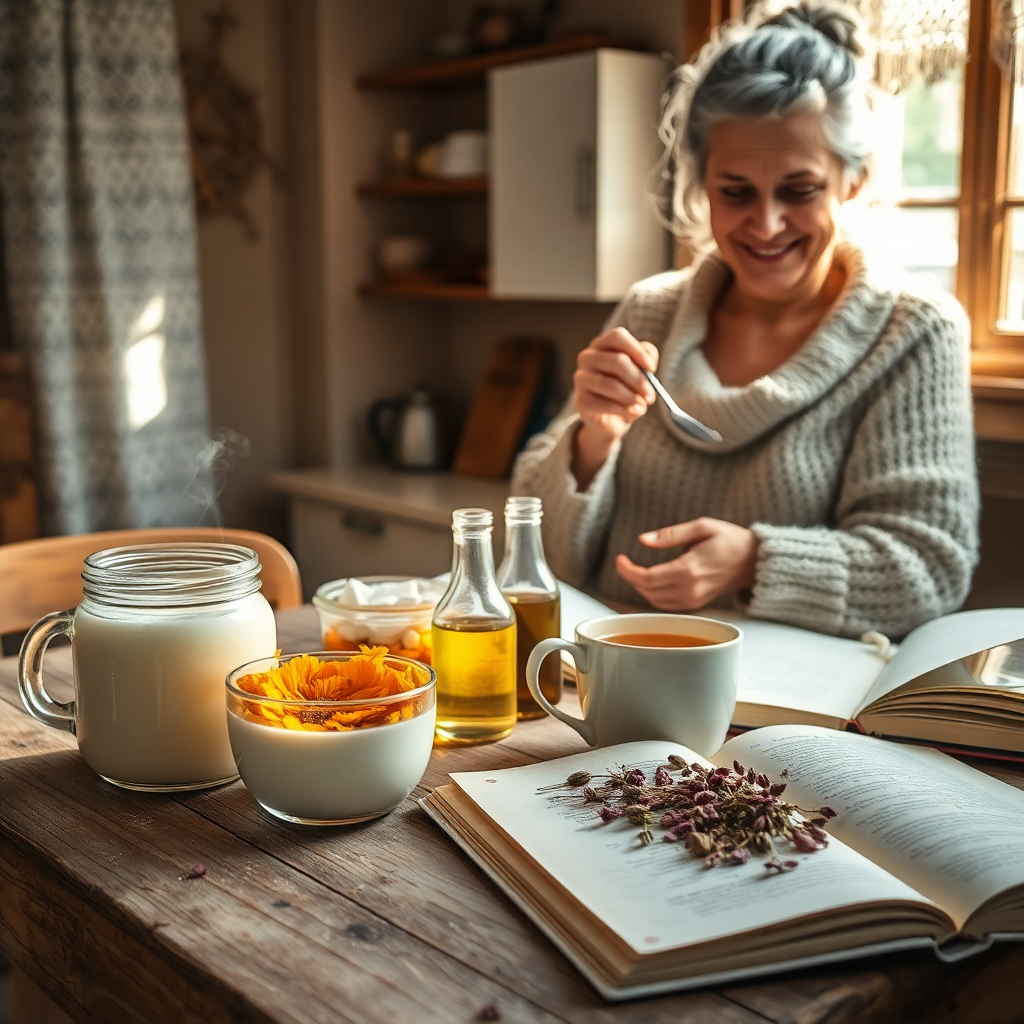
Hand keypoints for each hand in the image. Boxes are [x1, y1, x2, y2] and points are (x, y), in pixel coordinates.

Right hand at [572, 328, 658, 488]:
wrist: (610, 425)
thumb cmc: (627, 394)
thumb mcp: (641, 376)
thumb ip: (647, 362)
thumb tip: (649, 360)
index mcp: (603, 347)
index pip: (617, 336)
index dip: (637, 350)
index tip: (652, 367)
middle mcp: (587, 360)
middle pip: (616, 361)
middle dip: (639, 380)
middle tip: (650, 394)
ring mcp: (580, 382)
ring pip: (610, 383)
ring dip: (632, 397)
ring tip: (643, 407)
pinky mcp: (580, 404)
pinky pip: (603, 404)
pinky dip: (622, 410)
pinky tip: (632, 414)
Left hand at [615, 518, 757, 610]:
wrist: (753, 561)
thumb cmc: (730, 540)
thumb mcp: (702, 527)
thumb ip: (670, 535)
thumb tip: (643, 539)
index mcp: (689, 569)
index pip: (648, 578)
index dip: (628, 571)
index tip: (620, 559)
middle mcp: (690, 589)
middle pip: (648, 591)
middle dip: (631, 577)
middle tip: (624, 562)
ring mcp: (693, 599)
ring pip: (655, 601)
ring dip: (640, 587)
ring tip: (635, 570)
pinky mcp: (696, 603)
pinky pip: (666, 604)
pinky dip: (653, 595)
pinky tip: (650, 581)